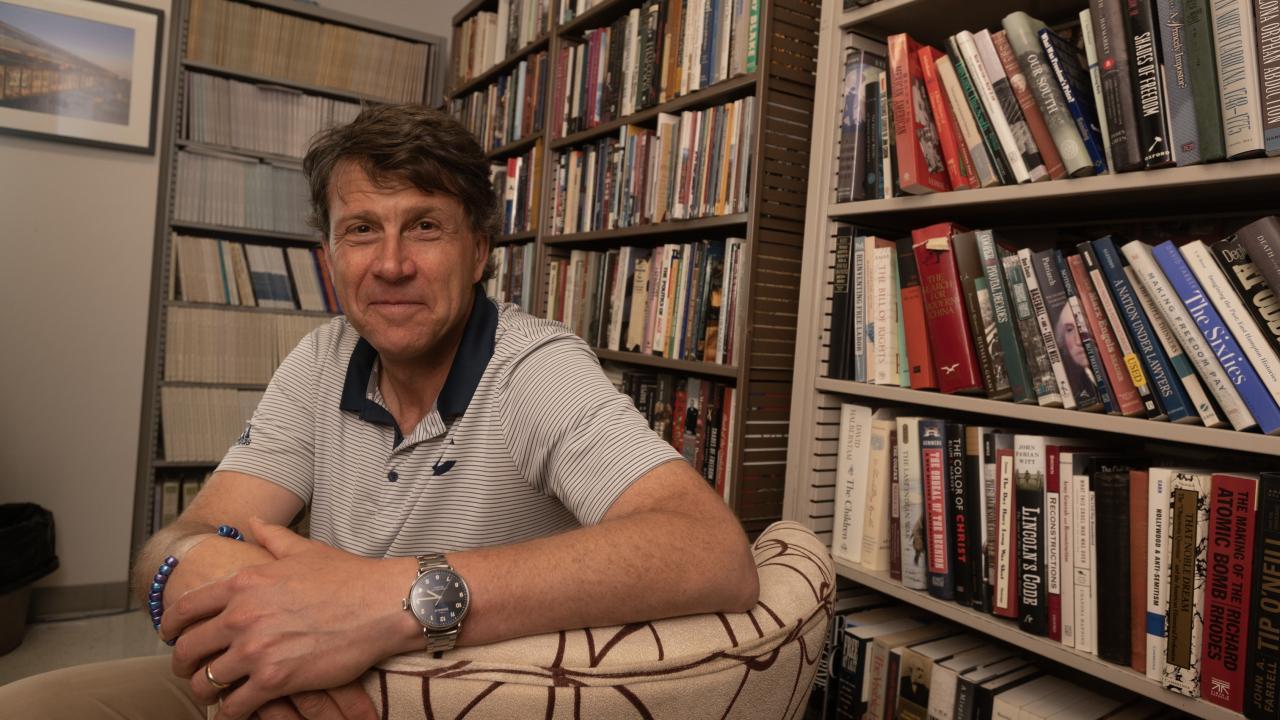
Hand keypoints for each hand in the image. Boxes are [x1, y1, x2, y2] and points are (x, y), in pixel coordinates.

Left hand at [164, 517, 410, 719]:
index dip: (170, 626)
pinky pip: (235, 706)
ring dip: (205, 691)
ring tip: (214, 694)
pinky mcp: (275, 680)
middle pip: (187, 650)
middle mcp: (242, 616)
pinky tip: (239, 709)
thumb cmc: (349, 577)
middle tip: (189, 671)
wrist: (382, 603)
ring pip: (205, 683)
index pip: (186, 608)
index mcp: (244, 584)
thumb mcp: (305, 550)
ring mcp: (256, 650)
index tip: (171, 636)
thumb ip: (272, 537)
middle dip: (182, 664)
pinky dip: (232, 712)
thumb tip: (253, 521)